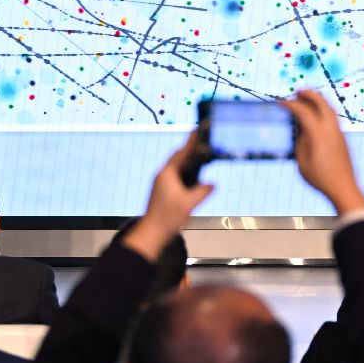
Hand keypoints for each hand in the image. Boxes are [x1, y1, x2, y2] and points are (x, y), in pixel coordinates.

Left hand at [120, 137, 213, 261]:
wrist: (151, 233)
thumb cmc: (166, 218)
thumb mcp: (189, 203)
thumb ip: (202, 191)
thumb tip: (212, 184)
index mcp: (167, 174)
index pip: (182, 153)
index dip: (191, 141)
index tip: (197, 129)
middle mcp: (163, 176)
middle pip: (179, 158)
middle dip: (190, 150)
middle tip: (201, 142)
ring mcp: (162, 183)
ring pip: (177, 168)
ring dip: (188, 162)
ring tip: (200, 158)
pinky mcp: (163, 191)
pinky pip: (176, 176)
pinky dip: (186, 173)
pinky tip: (193, 179)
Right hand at [280, 90, 363, 215]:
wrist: (343, 187)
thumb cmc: (320, 178)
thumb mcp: (302, 161)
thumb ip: (301, 142)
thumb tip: (302, 129)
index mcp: (318, 134)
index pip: (304, 111)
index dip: (291, 104)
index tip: (281, 102)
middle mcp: (330, 129)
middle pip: (322, 102)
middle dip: (309, 94)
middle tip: (298, 91)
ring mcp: (339, 132)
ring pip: (330, 108)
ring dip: (319, 100)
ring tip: (307, 99)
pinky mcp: (343, 137)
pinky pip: (333, 117)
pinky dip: (324, 109)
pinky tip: (316, 115)